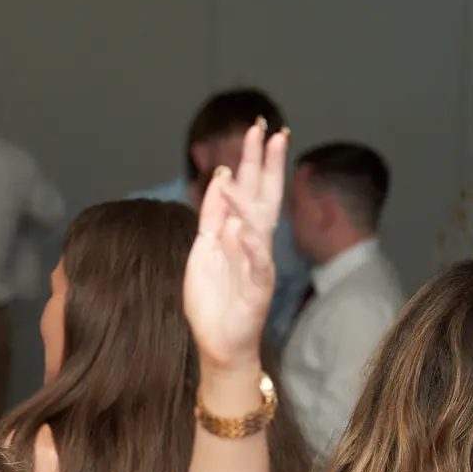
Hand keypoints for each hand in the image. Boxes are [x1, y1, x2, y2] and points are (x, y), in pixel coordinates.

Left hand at [184, 118, 286, 371]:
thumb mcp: (204, 250)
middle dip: (265, 164)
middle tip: (268, 130)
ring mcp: (258, 265)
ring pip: (259, 226)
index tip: (258, 130)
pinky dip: (247, 246)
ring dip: (249, 199)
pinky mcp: (257, 288)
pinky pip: (255, 263)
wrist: (219, 341)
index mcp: (242, 233)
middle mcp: (255, 244)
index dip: (256, 160)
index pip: (253, 189)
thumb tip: (218, 179)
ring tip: (237, 170)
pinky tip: (240, 228)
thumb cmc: (214, 298)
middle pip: (264, 196)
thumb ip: (212, 216)